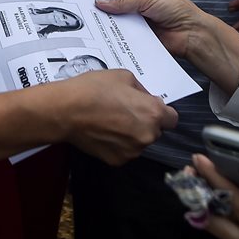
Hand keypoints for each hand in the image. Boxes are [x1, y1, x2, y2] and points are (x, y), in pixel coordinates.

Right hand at [58, 69, 177, 164]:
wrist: (66, 111)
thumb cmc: (94, 89)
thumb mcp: (123, 76)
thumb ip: (141, 91)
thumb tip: (145, 100)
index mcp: (153, 113)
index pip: (172, 119)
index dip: (161, 112)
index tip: (147, 108)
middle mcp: (148, 135)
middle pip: (155, 131)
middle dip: (145, 122)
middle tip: (124, 112)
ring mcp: (133, 151)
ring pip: (139, 142)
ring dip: (131, 134)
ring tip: (110, 122)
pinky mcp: (117, 161)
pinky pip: (124, 151)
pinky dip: (117, 144)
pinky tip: (103, 132)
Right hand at [95, 0, 217, 61]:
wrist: (192, 33)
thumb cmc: (177, 10)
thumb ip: (124, 2)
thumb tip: (101, 2)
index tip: (87, 1)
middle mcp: (137, 14)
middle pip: (115, 15)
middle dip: (104, 16)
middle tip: (85, 17)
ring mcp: (138, 30)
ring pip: (119, 30)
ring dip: (109, 30)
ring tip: (92, 31)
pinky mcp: (141, 44)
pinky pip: (126, 43)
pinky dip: (118, 43)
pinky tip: (107, 43)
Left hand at [194, 154, 238, 238]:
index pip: (234, 202)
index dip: (214, 180)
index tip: (199, 162)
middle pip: (216, 220)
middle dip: (200, 194)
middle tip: (191, 174)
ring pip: (219, 235)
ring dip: (208, 211)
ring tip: (201, 188)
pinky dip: (221, 227)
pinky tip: (222, 213)